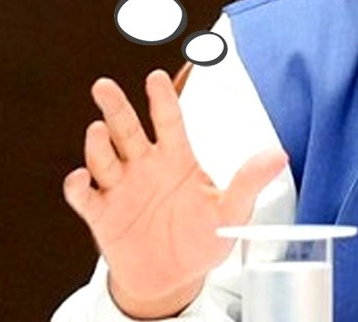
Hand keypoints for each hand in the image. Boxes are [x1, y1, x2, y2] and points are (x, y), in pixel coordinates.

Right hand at [62, 69, 287, 318]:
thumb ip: (249, 182)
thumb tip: (279, 155)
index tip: (156, 78)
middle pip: (127, 129)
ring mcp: (120, 189)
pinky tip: (81, 178)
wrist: (172, 279)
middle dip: (115, 107)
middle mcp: (144, 166)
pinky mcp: (102, 214)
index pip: (168, 121)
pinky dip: (79, 186)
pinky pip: (85, 196)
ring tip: (99, 130)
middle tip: (104, 86)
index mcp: (176, 158)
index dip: (162, 99)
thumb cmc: (201, 239)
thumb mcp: (231, 212)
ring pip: (104, 158)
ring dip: (98, 145)